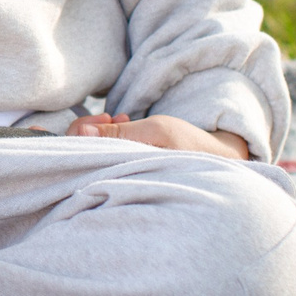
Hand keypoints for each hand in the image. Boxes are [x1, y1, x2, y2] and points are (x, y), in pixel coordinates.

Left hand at [66, 112, 251, 159]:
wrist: (218, 160)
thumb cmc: (188, 148)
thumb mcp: (155, 132)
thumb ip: (118, 133)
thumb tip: (80, 132)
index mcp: (119, 174)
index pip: (77, 155)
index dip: (79, 132)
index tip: (104, 118)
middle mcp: (116, 177)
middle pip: (79, 153)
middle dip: (90, 129)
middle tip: (112, 117)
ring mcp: (122, 173)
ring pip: (93, 151)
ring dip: (102, 130)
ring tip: (122, 118)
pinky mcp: (128, 168)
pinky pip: (106, 152)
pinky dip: (111, 135)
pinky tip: (124, 123)